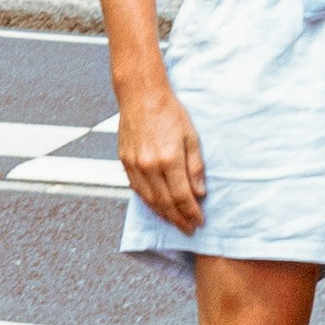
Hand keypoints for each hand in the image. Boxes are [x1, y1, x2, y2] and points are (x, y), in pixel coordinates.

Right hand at [118, 84, 206, 232]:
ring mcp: (134, 164)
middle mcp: (149, 166)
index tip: (199, 221)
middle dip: (179, 219)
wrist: (141, 94)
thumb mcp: (192, 137)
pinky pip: (136, 189)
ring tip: (175, 222)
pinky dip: (148, 202)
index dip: (192, 213)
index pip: (182, 197)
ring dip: (163, 214)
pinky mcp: (124, 161)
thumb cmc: (169, 112)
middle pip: (165, 203)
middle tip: (189, 229)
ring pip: (149, 199)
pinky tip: (156, 206)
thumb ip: (195, 167)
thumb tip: (200, 193)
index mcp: (169, 159)